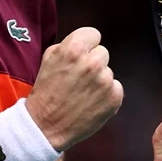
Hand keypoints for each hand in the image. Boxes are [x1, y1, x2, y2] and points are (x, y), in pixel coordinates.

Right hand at [25, 27, 122, 151]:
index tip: (79, 56)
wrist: (46, 126)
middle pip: (102, 53)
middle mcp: (92, 63)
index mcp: (74, 49)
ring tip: (82, 93)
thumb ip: (68, 45)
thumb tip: (86, 43)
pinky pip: (115, 88)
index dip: (85, 45)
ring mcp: (105, 81)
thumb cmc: (46, 91)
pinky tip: (91, 102)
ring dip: (98, 80)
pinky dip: (106, 95)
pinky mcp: (114, 98)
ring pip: (108, 72)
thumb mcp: (48, 59)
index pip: (93, 34)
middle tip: (78, 78)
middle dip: (92, 63)